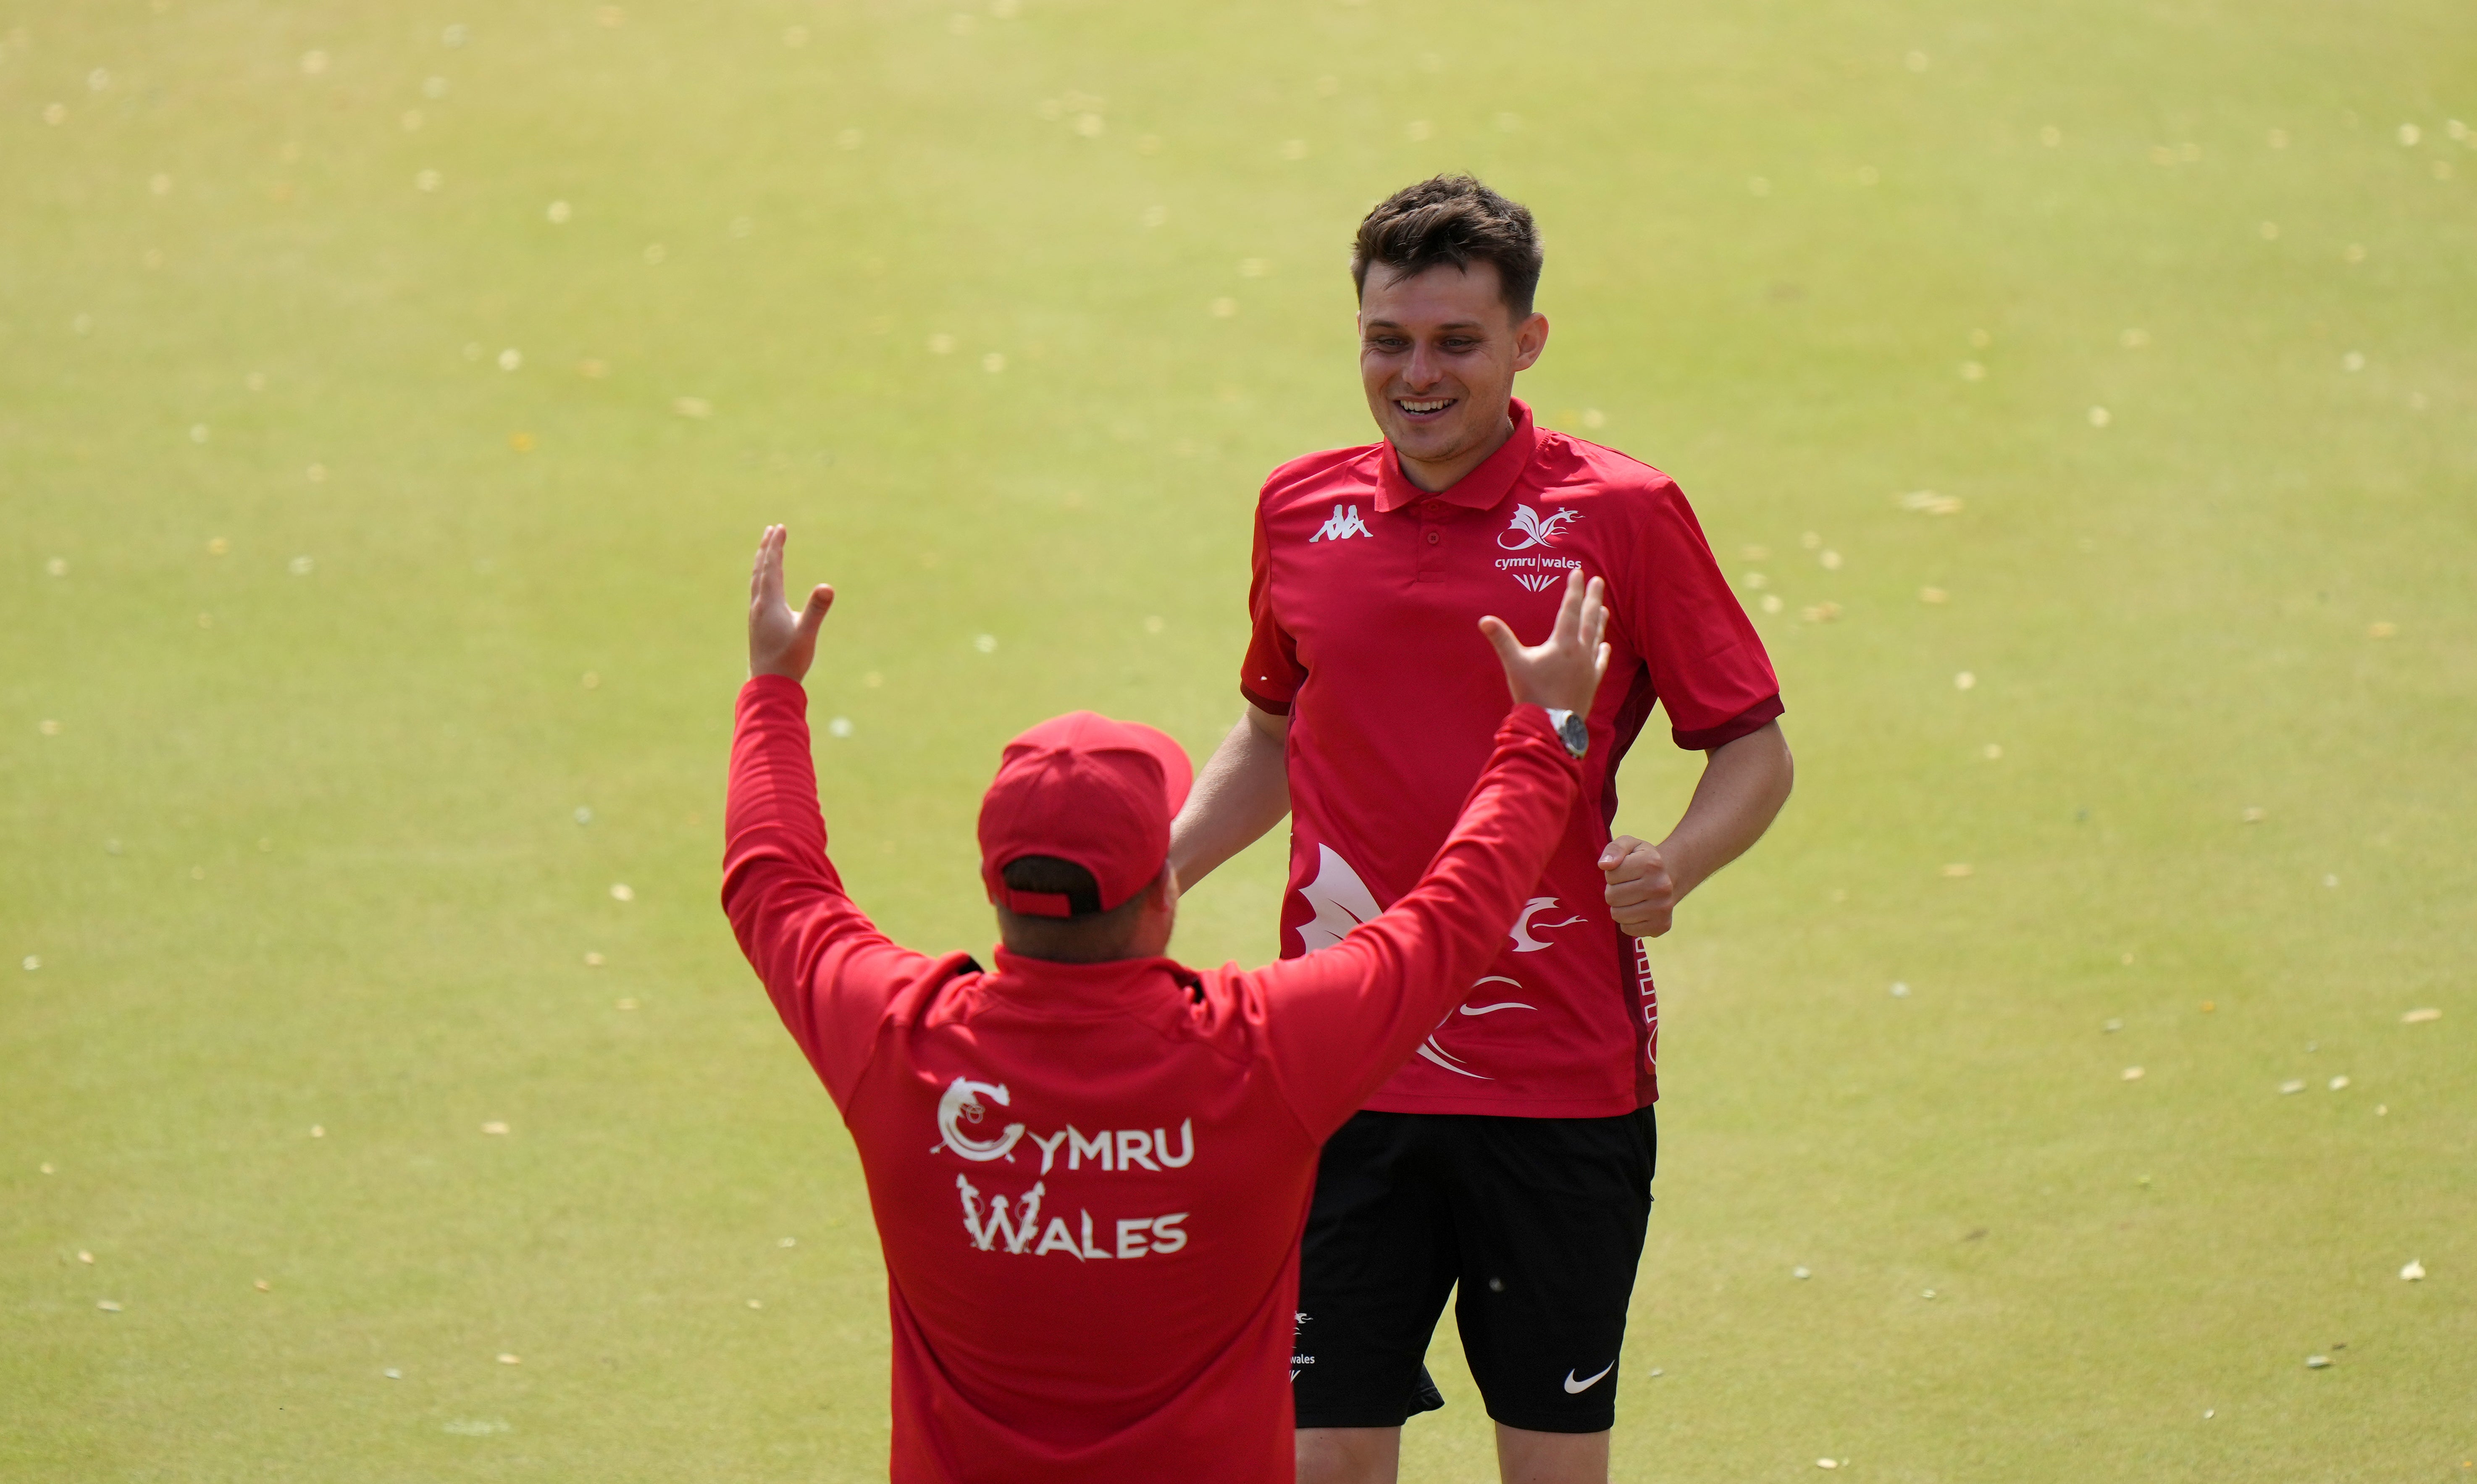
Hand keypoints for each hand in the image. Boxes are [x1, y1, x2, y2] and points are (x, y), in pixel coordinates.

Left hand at [747, 525, 834, 681]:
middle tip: (771, 530)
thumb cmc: (789, 660)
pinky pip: (758, 593)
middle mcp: (759, 605)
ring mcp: (756, 615)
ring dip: (762, 563)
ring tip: (767, 552)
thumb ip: (816, 609)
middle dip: (766, 549)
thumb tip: (827, 587)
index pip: (772, 567)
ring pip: (757, 581)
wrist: (768, 684)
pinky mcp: (758, 625)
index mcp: (769, 603)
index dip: (775, 547)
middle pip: (760, 570)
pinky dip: (762, 580)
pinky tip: (766, 587)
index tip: (779, 528)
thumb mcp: (806, 634)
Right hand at [1478, 567, 1610, 715]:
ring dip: (1599, 620)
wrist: (1552, 725)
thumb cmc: (1533, 693)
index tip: (1578, 572)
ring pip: (1597, 637)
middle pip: (1589, 618)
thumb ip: (1501, 639)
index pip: (1570, 609)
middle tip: (1599, 581)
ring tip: (1603, 608)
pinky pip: (1600, 661)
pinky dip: (1603, 651)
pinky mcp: (1592, 682)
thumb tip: (1484, 620)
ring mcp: (1588, 667)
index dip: (1574, 589)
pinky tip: (1605, 646)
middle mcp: (1580, 652)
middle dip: (1593, 598)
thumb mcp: (1514, 664)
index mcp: (1563, 643)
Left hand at [1599, 835, 1677, 937]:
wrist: (1667, 878)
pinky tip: (1637, 910)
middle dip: (1613, 891)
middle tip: (1626, 886)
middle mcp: (1661, 886)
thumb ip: (1614, 849)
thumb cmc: (1641, 860)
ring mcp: (1663, 908)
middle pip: (1612, 897)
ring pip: (1618, 915)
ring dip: (1619, 907)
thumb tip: (1604, 864)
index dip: (1612, 873)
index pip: (1611, 874)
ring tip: (1631, 898)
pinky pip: (1627, 929)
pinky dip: (1627, 922)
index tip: (1624, 871)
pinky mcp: (1661, 926)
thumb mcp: (1629, 845)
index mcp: (1652, 863)